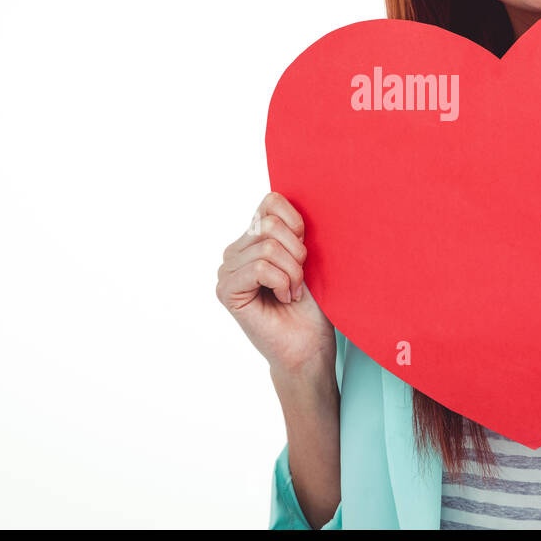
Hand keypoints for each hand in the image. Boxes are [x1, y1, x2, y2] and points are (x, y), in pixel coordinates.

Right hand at [216, 192, 335, 377]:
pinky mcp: (226, 290)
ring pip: (266, 247)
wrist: (309, 346)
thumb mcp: (307, 256)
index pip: (271, 201)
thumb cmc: (313, 304)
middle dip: (296, 252)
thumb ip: (292, 228)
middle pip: (269, 224)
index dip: (296, 223)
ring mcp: (227, 270)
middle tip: (300, 279)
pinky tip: (284, 298)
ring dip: (292, 272)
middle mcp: (235, 250)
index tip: (305, 252)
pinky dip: (282, 283)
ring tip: (293, 291)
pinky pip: (260, 268)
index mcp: (254, 237)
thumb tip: (292, 195)